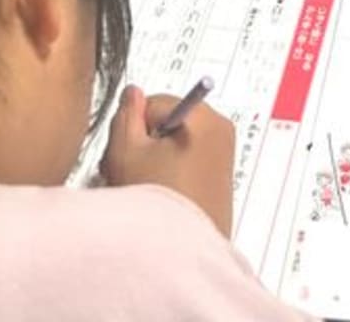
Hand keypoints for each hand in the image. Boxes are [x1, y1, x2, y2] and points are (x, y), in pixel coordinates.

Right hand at [101, 85, 234, 237]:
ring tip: (141, 188)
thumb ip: (126, 115)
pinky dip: (170, 173)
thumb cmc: (158, 200)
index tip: (126, 151)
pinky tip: (157, 196)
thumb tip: (133, 94)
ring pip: (177, 143)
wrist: (183, 255)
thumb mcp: (126, 152)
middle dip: (144, 143)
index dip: (134, 126)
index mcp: (203, 117)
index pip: (156, 102)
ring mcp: (224, 155)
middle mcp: (220, 130)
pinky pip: (190, 161)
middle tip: (128, 170)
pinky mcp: (221, 178)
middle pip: (169, 122)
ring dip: (154, 160)